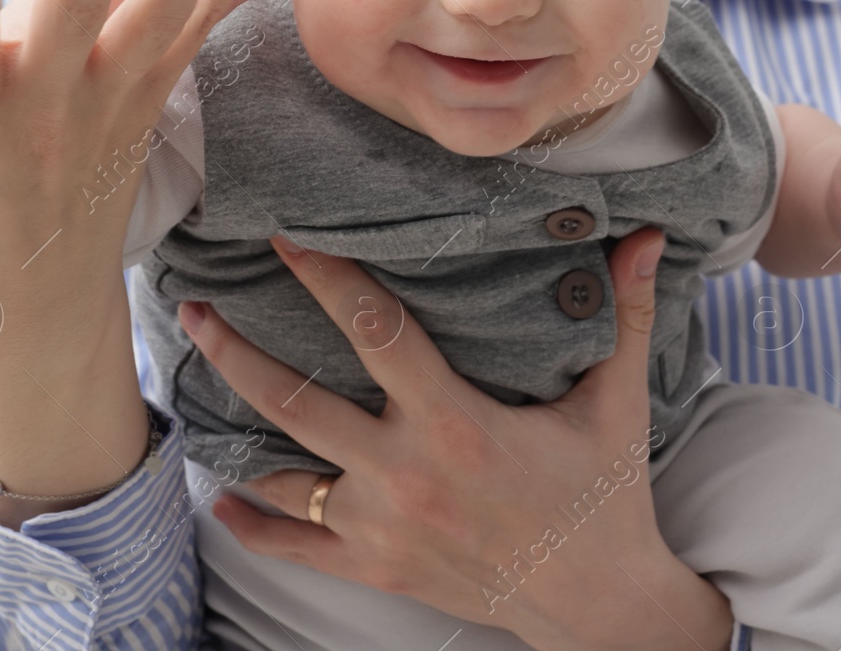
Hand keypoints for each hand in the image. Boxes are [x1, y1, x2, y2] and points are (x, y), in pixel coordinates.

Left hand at [178, 229, 733, 650]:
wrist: (594, 604)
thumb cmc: (605, 495)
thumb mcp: (617, 402)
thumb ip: (627, 313)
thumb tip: (649, 236)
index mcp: (457, 422)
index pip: (374, 330)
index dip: (325, 278)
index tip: (281, 237)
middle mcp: (405, 473)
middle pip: (294, 400)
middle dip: (235, 349)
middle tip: (192, 306)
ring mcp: (381, 527)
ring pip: (279, 472)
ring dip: (231, 425)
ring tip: (192, 380)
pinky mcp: (374, 570)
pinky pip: (291, 545)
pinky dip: (250, 520)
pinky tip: (221, 493)